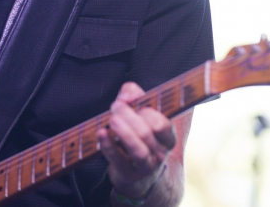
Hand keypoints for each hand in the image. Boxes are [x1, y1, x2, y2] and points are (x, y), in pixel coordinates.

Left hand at [98, 82, 175, 199]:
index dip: (146, 111)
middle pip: (146, 133)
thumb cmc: (138, 136)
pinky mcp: (129, 174)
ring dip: (123, 132)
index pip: (162, 124)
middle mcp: (160, 152)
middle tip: (115, 106)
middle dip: (129, 116)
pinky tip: (101, 133)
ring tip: (112, 119)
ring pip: (137, 149)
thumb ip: (134, 95)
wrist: (136, 174)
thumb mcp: (140, 113)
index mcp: (168, 137)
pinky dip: (109, 146)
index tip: (131, 100)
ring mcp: (146, 166)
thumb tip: (128, 94)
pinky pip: (118, 160)